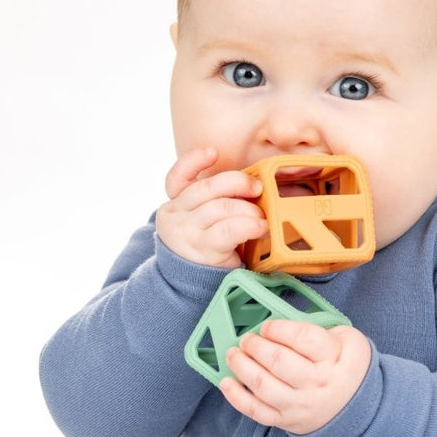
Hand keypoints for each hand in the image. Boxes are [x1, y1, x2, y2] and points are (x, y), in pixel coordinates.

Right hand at [155, 147, 266, 267]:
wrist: (192, 285)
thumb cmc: (207, 244)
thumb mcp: (202, 219)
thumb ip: (216, 199)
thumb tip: (253, 182)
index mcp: (175, 203)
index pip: (177, 178)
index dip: (194, 162)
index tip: (213, 151)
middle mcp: (176, 215)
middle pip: (205, 188)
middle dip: (237, 182)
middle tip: (257, 186)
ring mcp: (187, 233)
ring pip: (220, 207)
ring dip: (247, 208)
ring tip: (262, 215)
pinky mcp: (203, 250)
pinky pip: (229, 230)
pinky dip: (249, 225)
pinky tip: (261, 227)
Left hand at [220, 320, 371, 434]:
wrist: (357, 411)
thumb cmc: (345, 367)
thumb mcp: (348, 341)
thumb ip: (322, 328)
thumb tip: (283, 322)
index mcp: (333, 359)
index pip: (303, 339)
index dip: (279, 329)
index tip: (267, 326)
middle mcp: (317, 384)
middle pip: (279, 361)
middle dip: (256, 346)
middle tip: (247, 339)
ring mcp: (299, 405)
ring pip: (264, 386)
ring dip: (242, 367)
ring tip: (233, 354)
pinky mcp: (286, 421)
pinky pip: (256, 411)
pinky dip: (236, 397)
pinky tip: (226, 382)